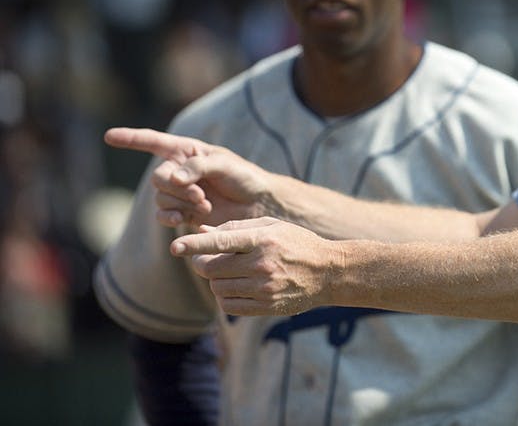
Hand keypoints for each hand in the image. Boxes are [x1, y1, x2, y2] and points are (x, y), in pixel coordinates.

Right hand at [105, 127, 270, 227]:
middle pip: (157, 178)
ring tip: (205, 205)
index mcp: (187, 152)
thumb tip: (172, 178)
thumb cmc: (244, 177)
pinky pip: (163, 215)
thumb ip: (197, 166)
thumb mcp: (224, 163)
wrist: (258, 204)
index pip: (153, 142)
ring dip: (180, 203)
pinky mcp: (183, 213)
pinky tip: (183, 219)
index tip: (108, 136)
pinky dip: (171, 217)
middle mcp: (179, 171)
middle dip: (176, 188)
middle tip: (201, 195)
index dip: (131, 139)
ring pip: (160, 198)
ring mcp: (179, 193)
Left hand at [171, 217, 337, 315]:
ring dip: (215, 280)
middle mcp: (261, 265)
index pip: (220, 242)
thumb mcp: (271, 226)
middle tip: (206, 259)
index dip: (194, 244)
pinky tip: (236, 286)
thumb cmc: (297, 243)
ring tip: (228, 272)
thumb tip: (200, 231)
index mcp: (263, 239)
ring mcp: (263, 288)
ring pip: (217, 287)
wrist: (328, 272)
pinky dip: (224, 295)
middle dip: (202, 263)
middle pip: (212, 268)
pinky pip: (228, 305)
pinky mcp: (265, 307)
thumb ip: (235, 227)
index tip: (175, 246)